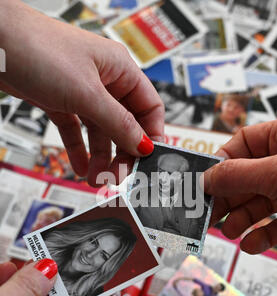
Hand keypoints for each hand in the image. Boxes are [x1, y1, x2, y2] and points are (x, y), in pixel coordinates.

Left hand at [0, 0, 164, 185]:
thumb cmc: (38, 49)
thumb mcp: (87, 93)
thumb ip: (118, 122)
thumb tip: (143, 144)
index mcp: (120, 69)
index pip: (149, 107)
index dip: (151, 134)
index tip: (147, 159)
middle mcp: (105, 81)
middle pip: (125, 124)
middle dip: (123, 152)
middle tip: (117, 175)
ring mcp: (82, 91)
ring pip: (100, 131)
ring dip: (101, 156)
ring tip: (97, 178)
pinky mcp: (61, 101)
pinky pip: (77, 131)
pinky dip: (80, 150)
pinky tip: (81, 167)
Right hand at [204, 115, 276, 254]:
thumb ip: (237, 174)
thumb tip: (206, 177)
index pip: (243, 144)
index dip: (221, 164)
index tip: (203, 184)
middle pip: (248, 177)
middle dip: (229, 198)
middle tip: (209, 214)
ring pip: (263, 203)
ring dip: (243, 219)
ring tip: (228, 230)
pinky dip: (265, 235)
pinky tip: (251, 243)